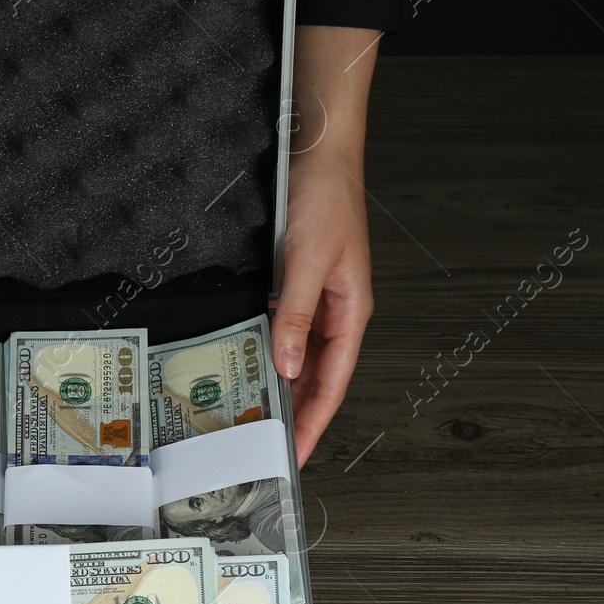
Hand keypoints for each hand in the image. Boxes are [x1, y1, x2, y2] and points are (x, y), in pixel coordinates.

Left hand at [270, 24, 379, 466]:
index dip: (314, 422)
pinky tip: (252, 362)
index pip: (333, 383)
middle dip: (297, 412)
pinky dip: (273, 349)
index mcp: (351, 312)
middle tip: (265, 446)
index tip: (296, 455)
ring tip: (255, 414)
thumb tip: (287, 365)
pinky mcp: (299, 280)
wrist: (320, 148)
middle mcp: (338, 310)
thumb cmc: (327, 196)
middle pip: (318, 376)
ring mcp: (319, 297)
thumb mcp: (308, 260)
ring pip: (301, 355)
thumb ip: (297, 315)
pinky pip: (288, 327)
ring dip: (283, 384)